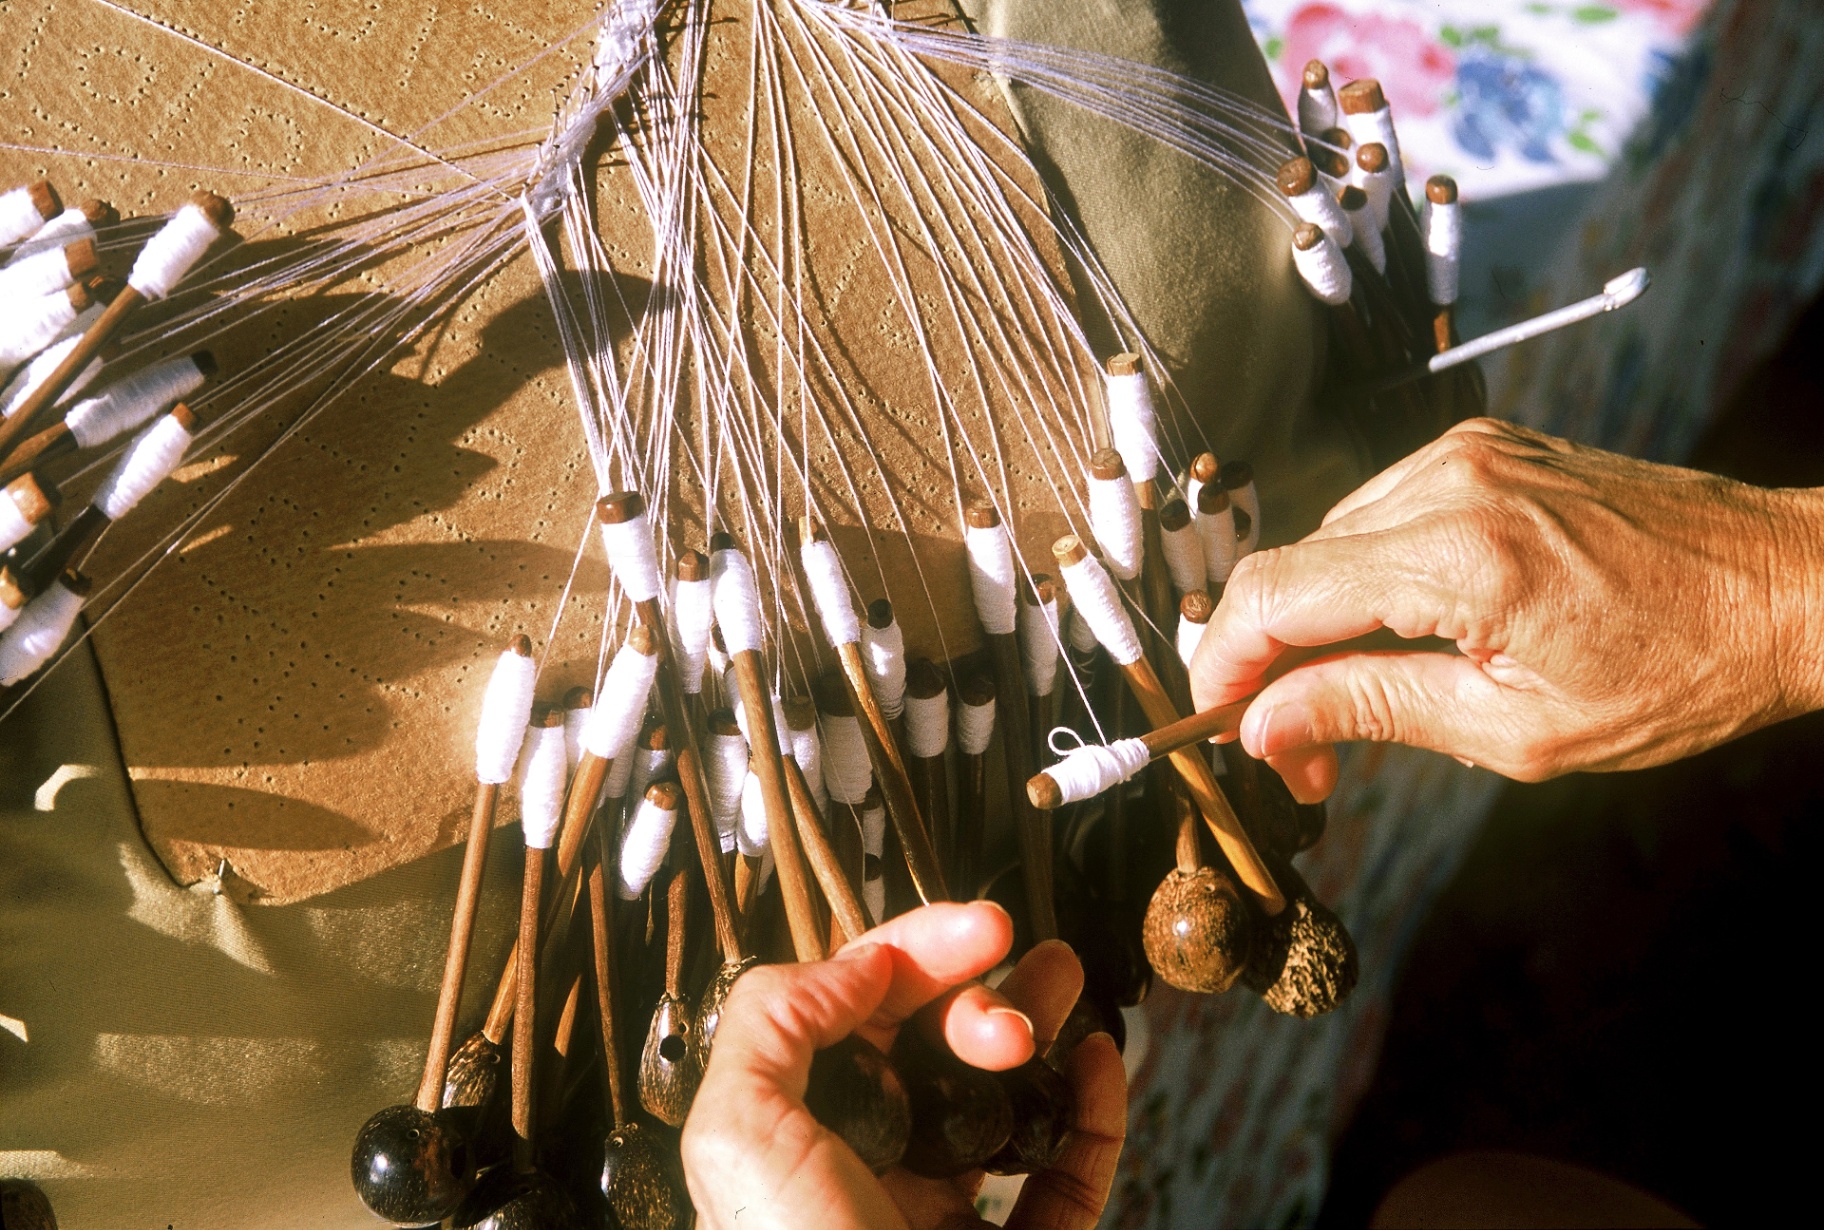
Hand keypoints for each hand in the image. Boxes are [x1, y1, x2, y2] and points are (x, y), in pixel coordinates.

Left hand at [681, 902, 1126, 1229]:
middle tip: (1022, 995)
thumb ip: (774, 1024)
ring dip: (1044, 1030)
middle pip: (934, 1047)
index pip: (855, 1015)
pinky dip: (1090, 1114)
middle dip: (985, 994)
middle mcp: (867, 1170)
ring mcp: (944, 1218)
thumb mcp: (740, 1137)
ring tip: (1073, 989)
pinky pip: (1061, 1177)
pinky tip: (1100, 1066)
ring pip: (1003, 1099)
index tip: (979, 925)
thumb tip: (855, 964)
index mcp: (797, 1137)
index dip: (915, 951)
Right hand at [1191, 418, 1823, 800]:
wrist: (1789, 587)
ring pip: (1327, 541)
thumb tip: (1263, 729)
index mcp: (1459, 555)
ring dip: (1318, 626)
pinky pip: (1378, 515)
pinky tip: (1408, 636)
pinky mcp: (1483, 449)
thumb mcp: (1518, 731)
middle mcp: (1449, 481)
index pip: (1272, 593)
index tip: (1219, 726)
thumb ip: (1371, 712)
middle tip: (1304, 751)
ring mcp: (1466, 454)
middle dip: (1270, 663)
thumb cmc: (1679, 671)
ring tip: (1366, 700)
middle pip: (1288, 565)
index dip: (1221, 666)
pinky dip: (1367, 582)